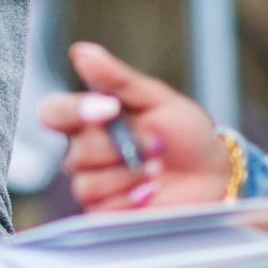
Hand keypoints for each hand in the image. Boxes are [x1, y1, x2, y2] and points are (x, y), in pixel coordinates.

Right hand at [37, 43, 229, 210]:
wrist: (213, 177)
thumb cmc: (185, 134)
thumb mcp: (158, 99)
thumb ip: (118, 78)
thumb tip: (81, 51)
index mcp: (90, 119)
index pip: (53, 113)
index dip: (73, 111)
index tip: (109, 108)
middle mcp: (85, 153)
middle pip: (76, 152)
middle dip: (121, 148)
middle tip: (158, 144)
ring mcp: (94, 186)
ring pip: (87, 184)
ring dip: (129, 174)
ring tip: (158, 170)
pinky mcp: (106, 216)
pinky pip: (101, 211)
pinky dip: (130, 198)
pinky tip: (151, 191)